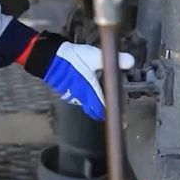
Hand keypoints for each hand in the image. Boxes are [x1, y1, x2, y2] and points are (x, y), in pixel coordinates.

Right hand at [20, 32, 134, 120]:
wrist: (48, 58)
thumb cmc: (71, 59)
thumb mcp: (94, 57)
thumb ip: (112, 60)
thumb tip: (130, 61)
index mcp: (89, 92)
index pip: (103, 109)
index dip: (113, 115)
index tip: (122, 122)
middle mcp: (81, 97)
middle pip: (94, 109)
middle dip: (103, 111)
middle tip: (113, 111)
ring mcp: (72, 95)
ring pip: (86, 103)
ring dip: (94, 103)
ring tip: (102, 98)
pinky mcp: (66, 90)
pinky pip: (79, 97)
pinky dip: (86, 96)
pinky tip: (88, 88)